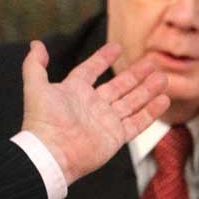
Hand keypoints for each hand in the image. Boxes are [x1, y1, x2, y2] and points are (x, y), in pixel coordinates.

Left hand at [20, 40, 169, 184]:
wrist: (51, 154)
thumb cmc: (42, 121)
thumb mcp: (36, 87)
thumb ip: (34, 65)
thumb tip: (35, 44)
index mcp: (74, 92)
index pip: (91, 71)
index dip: (102, 59)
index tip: (116, 48)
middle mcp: (92, 105)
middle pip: (118, 86)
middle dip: (135, 75)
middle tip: (152, 63)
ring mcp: (105, 121)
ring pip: (131, 102)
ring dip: (147, 90)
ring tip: (162, 78)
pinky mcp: (115, 137)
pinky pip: (137, 123)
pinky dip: (150, 112)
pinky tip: (163, 100)